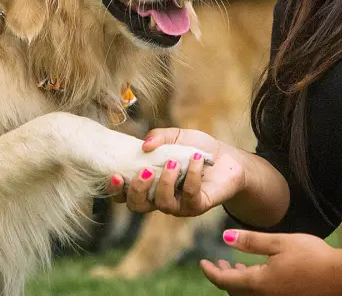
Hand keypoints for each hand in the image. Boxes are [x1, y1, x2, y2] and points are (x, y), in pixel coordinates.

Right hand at [107, 128, 244, 216]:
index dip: (116, 190)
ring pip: (162, 204)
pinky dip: (191, 176)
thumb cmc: (196, 148)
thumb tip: (144, 146)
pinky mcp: (197, 205)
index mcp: (148, 183)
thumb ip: (158, 137)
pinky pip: (189, 196)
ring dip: (165, 181)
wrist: (226, 158)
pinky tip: (196, 160)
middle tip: (146, 172)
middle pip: (137, 206)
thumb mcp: (175, 136)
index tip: (115, 175)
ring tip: (174, 162)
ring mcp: (178, 205)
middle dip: (137, 190)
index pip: (124, 195)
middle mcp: (159, 198)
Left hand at [200, 229, 339, 295]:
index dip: (211, 272)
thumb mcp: (280, 243)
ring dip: (238, 283)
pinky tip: (260, 274)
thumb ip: (251, 241)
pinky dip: (253, 287)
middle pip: (234, 292)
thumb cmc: (313, 257)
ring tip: (237, 266)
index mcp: (259, 283)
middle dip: (224, 277)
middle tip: (219, 263)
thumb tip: (225, 238)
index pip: (225, 281)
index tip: (202, 263)